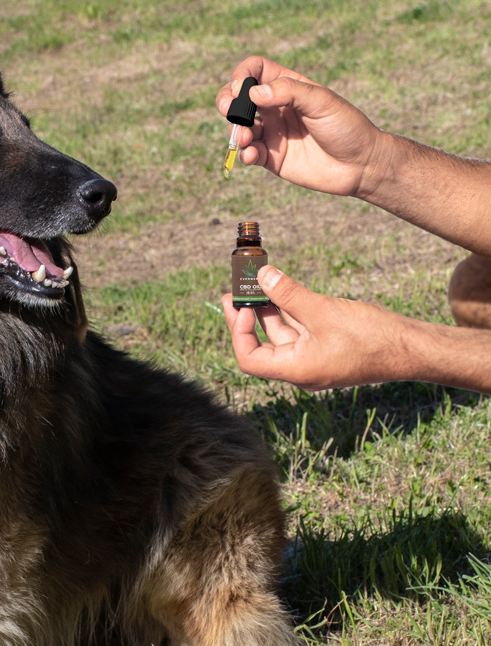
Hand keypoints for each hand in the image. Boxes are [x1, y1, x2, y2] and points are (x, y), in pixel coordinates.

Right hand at [215, 56, 390, 198]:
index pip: (256, 71)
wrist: (360, 165)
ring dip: (236, 132)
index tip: (240, 88)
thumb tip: (252, 94)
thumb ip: (288, 92)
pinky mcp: (271, 158)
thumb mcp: (321, 102)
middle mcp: (276, 109)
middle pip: (240, 99)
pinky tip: (252, 155)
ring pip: (240, 128)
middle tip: (228, 111)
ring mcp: (273, 133)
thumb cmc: (346, 127)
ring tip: (246, 139)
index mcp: (289, 87)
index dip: (243, 75)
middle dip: (228, 102)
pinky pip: (249, 154)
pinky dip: (245, 154)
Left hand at [221, 265, 407, 390]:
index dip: (239, 333)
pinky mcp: (325, 349)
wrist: (413, 349)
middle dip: (246, 318)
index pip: (249, 359)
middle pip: (261, 346)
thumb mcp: (324, 311)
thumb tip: (261, 275)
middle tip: (233, 292)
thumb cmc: (371, 336)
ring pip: (281, 335)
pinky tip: (281, 291)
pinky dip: (288, 313)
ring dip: (266, 311)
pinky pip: (299, 332)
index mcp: (296, 370)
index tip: (242, 306)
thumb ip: (289, 294)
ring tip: (253, 285)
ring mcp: (313, 360)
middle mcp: (300, 369)